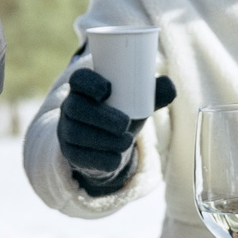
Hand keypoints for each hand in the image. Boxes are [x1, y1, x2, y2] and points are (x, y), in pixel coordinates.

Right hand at [57, 69, 175, 191]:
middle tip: (124, 124)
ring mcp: (67, 131)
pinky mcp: (71, 154)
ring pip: (77, 134)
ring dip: (103, 139)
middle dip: (100, 117)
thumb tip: (169, 87)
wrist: (109, 144)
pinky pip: (81, 157)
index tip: (108, 89)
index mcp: (84, 88)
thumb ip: (153, 93)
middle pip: (76, 108)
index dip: (89, 83)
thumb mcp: (137, 103)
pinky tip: (115, 159)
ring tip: (126, 142)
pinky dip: (101, 159)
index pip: (79, 79)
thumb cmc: (122, 114)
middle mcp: (70, 107)